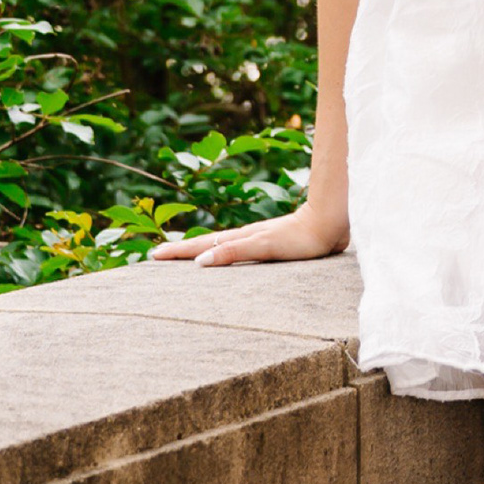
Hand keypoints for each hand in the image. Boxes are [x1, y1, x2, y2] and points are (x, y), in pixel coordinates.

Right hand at [148, 202, 348, 266]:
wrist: (330, 222)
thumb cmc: (301, 238)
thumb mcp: (263, 246)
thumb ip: (233, 252)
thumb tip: (199, 262)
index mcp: (240, 239)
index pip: (201, 246)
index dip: (178, 251)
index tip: (154, 255)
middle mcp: (245, 238)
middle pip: (207, 243)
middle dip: (182, 249)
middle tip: (158, 255)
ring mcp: (259, 239)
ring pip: (222, 245)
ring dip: (201, 250)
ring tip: (186, 256)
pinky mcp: (274, 244)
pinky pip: (240, 249)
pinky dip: (225, 253)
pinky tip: (230, 257)